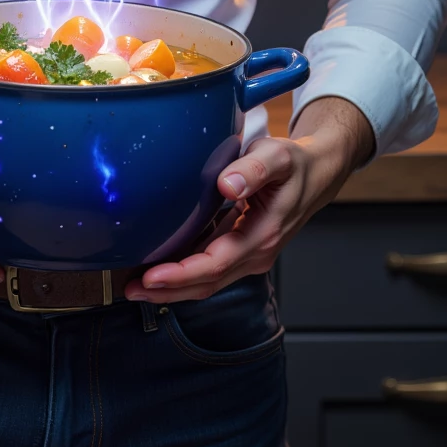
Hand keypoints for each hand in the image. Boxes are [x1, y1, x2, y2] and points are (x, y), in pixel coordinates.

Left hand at [125, 95, 374, 303]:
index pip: (215, 264)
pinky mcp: (241, 251)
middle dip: (167, 290)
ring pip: (207, 282)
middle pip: (207, 282)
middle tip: (130, 288)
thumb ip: (252, 169)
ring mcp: (248, 256)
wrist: (316, 176)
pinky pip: (211, 270)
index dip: (181, 275)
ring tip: (136, 286)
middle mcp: (255, 253)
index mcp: (262, 235)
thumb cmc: (294, 165)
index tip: (151, 275)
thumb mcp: (277, 156)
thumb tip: (228, 184)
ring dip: (173, 288)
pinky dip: (185, 276)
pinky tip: (161, 271)